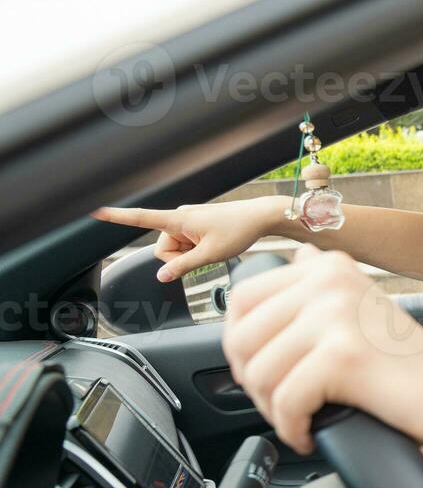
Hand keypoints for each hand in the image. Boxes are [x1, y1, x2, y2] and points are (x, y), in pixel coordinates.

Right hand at [92, 197, 285, 281]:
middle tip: (204, 254)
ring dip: (189, 254)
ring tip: (212, 247)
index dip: (117, 217)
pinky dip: (195, 250)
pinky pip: (185, 244)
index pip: (141, 218)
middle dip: (178, 258)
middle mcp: (179, 217)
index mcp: (178, 220)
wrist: (261, 217)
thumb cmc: (239, 231)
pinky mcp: (194, 225)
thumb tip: (161, 276)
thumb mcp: (211, 255)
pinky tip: (213, 244)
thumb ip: (183, 266)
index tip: (94, 210)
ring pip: (174, 249)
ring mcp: (187, 221)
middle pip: (162, 249)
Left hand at [222, 243, 422, 453]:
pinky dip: (292, 430)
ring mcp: (334, 315)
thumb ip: (324, 281)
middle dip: (253, 383)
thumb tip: (296, 256)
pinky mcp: (342, 356)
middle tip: (283, 405)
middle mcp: (328, 281)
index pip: (242, 300)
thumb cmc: (413, 365)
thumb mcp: (363, 306)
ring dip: (272, 411)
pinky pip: (284, 402)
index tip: (268, 373)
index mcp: (327, 267)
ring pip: (258, 375)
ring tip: (301, 420)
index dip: (242, 346)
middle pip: (240, 339)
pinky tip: (310, 435)